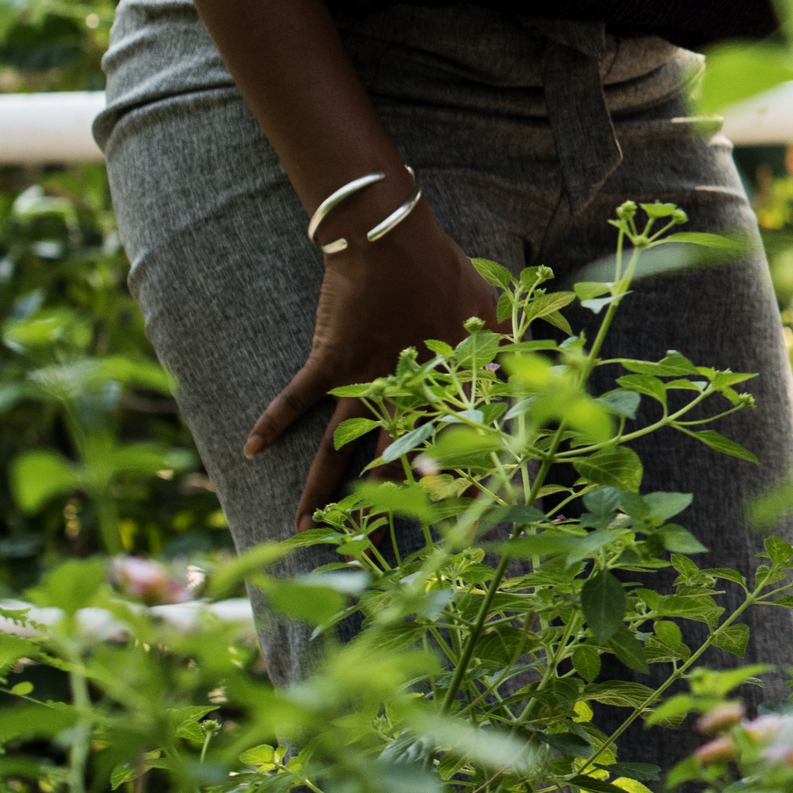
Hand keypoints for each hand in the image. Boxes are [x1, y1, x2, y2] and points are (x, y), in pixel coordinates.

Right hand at [252, 198, 491, 521]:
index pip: (451, 449)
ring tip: (306, 530)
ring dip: (320, 490)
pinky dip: (271, 421)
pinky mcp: (329, 361)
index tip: (451, 523)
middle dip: (378, 508)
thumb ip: (510, 351)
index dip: (453, 485)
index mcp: (444, 388)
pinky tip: (250, 449)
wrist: (393, 242)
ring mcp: (361, 380)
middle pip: (389, 464)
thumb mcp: (494, 314)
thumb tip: (542, 372)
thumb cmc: (447, 273)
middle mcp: (403, 395)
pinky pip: (294, 398)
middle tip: (367, 550)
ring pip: (337, 448)